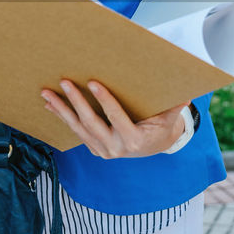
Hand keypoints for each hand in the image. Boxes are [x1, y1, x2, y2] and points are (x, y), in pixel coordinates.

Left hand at [41, 79, 186, 159]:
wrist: (155, 147)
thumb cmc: (162, 126)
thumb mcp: (169, 117)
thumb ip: (174, 107)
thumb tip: (186, 96)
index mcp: (134, 141)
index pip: (117, 118)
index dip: (105, 100)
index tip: (93, 82)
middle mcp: (115, 149)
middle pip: (91, 123)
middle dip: (76, 102)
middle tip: (64, 82)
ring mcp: (102, 150)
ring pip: (78, 128)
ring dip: (61, 110)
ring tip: (46, 94)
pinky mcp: (94, 148)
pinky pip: (76, 131)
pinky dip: (62, 117)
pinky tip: (50, 105)